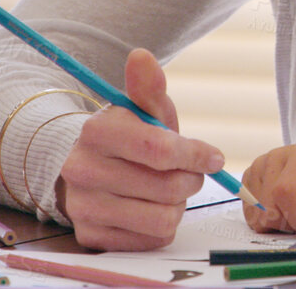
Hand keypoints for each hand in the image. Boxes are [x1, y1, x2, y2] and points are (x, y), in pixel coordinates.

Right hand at [57, 48, 223, 249]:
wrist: (89, 168)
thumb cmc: (129, 136)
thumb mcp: (142, 110)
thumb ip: (148, 87)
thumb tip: (142, 55)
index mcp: (96, 132)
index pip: (159, 150)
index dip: (195, 154)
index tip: (214, 157)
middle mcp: (81, 170)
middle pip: (167, 188)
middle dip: (189, 181)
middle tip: (186, 173)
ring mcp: (83, 207)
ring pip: (162, 218)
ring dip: (177, 206)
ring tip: (166, 191)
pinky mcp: (90, 237)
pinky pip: (150, 241)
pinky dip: (161, 227)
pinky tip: (149, 208)